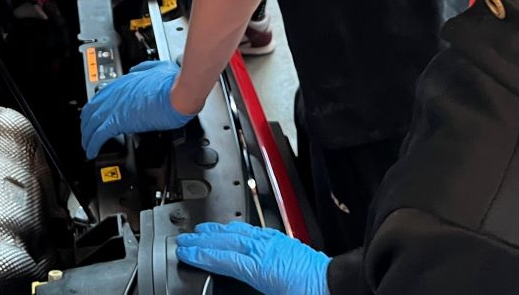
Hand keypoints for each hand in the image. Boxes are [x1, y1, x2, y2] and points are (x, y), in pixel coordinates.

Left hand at [80, 60, 193, 158]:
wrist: (177, 94)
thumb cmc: (172, 83)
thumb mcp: (157, 67)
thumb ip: (143, 68)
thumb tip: (136, 71)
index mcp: (125, 82)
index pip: (102, 95)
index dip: (96, 106)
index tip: (95, 114)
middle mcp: (116, 93)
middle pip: (92, 108)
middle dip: (87, 122)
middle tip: (86, 131)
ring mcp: (116, 106)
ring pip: (92, 122)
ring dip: (87, 135)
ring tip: (87, 145)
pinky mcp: (119, 121)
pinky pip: (98, 135)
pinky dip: (92, 144)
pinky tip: (91, 151)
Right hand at [176, 222, 329, 294]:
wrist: (335, 285)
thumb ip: (246, 290)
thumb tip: (231, 285)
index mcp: (258, 268)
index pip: (221, 258)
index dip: (200, 254)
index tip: (184, 251)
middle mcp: (263, 250)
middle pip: (225, 240)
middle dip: (202, 239)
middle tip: (185, 239)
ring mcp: (272, 243)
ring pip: (238, 232)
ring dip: (217, 231)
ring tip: (202, 230)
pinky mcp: (281, 241)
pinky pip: (253, 230)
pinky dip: (237, 228)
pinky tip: (233, 229)